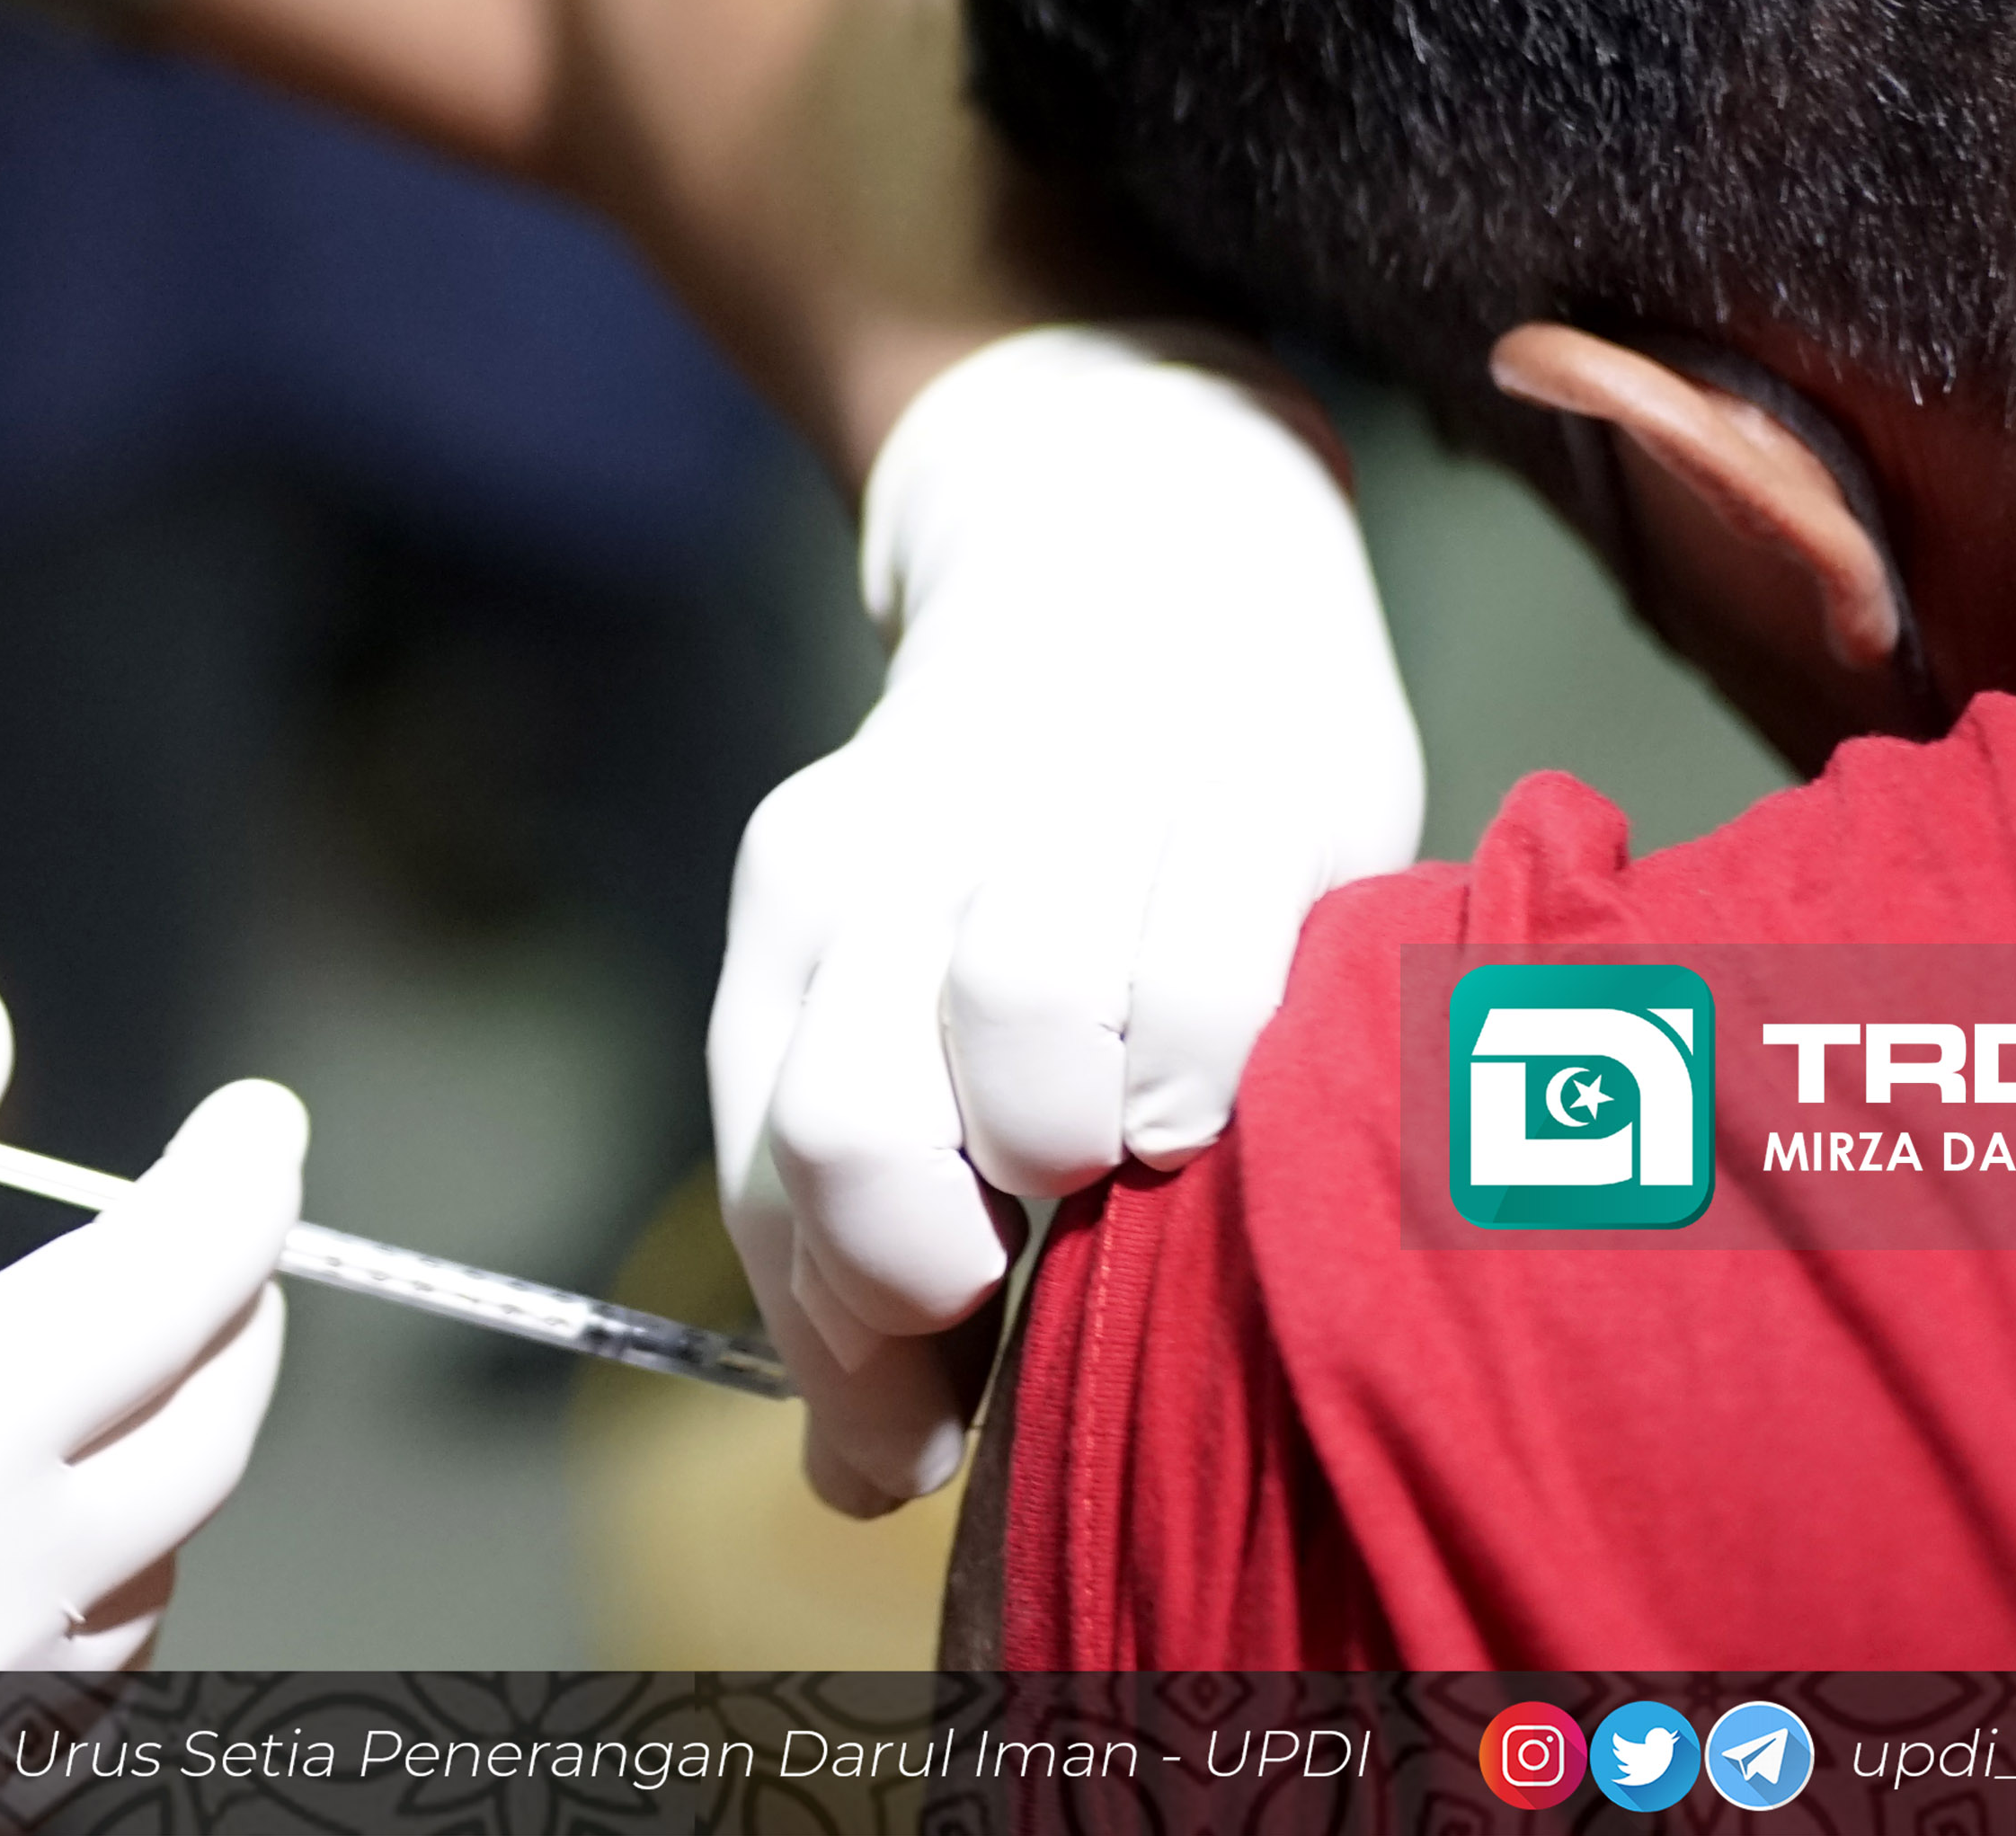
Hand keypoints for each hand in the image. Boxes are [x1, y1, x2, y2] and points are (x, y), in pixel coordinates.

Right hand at [0, 971, 302, 1668]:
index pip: (170, 1295)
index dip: (237, 1184)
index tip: (258, 1115)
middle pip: (202, 1442)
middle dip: (223, 1309)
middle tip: (201, 1217)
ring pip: (153, 1582)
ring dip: (157, 1458)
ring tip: (90, 1359)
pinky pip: (72, 1705)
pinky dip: (89, 1596)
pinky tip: (15, 1530)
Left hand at [711, 328, 1417, 1514]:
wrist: (1148, 541)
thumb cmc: (1032, 838)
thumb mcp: (903, 981)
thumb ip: (862, 1216)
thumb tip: (858, 1475)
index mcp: (806, 907)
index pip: (765, 1177)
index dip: (836, 1344)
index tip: (909, 1424)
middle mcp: (906, 852)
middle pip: (847, 1117)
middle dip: (918, 1262)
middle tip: (1006, 1283)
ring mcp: (1075, 810)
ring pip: (1011, 1026)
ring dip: (1061, 1149)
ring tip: (1115, 1162)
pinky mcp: (1250, 787)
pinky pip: (1207, 978)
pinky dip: (1201, 1073)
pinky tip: (1215, 1096)